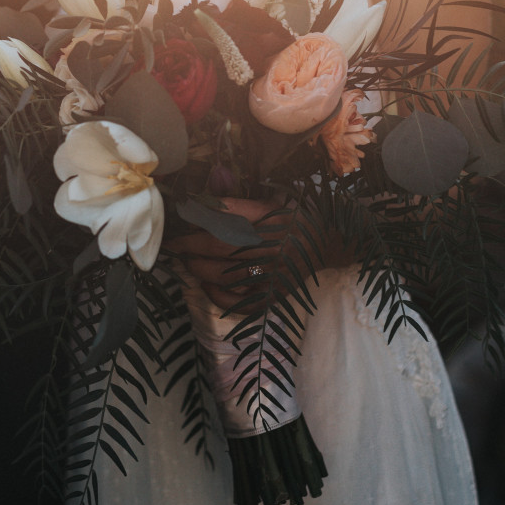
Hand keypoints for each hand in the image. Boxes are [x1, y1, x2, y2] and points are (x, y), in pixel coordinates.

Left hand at [166, 197, 282, 313]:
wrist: (328, 247)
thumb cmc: (293, 222)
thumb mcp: (270, 204)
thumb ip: (236, 203)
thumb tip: (198, 202)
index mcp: (273, 220)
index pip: (226, 216)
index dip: (198, 217)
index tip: (182, 217)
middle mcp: (273, 248)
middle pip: (219, 246)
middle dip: (190, 244)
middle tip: (176, 243)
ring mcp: (273, 276)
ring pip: (224, 275)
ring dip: (198, 268)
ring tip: (188, 260)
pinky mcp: (273, 296)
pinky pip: (239, 302)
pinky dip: (217, 295)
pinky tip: (206, 284)